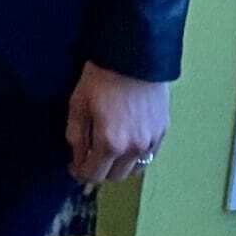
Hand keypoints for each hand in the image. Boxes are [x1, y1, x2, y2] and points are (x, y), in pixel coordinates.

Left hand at [65, 61, 168, 184]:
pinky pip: (148, 156)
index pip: (94, 174)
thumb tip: (77, 158)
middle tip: (87, 158)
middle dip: (99, 171)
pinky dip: (135, 157)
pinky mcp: (162, 133)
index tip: (73, 167)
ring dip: (118, 166)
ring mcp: (151, 142)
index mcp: (110, 143)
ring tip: (106, 151)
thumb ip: (76, 136)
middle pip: (115, 176)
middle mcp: (134, 149)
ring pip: (133, 169)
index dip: (80, 174)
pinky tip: (125, 144)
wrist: (133, 58)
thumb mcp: (78, 105)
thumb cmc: (101, 78)